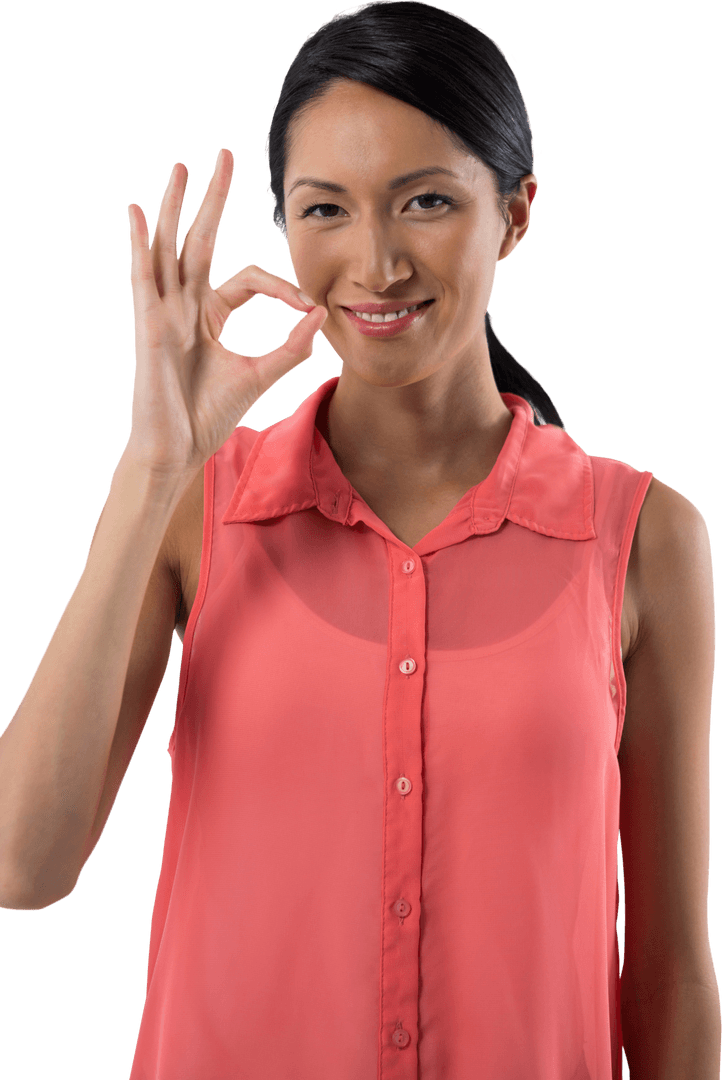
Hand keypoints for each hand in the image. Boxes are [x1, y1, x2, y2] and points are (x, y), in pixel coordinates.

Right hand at [125, 147, 326, 475]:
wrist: (178, 447)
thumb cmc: (208, 416)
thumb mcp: (259, 376)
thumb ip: (291, 347)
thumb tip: (321, 313)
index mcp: (211, 316)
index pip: (247, 278)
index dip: (280, 285)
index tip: (308, 303)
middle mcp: (185, 305)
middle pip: (199, 241)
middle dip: (213, 200)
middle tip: (225, 157)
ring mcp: (164, 310)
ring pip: (168, 246)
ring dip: (174, 206)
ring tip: (183, 168)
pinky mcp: (148, 322)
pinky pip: (141, 275)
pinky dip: (137, 243)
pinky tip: (136, 212)